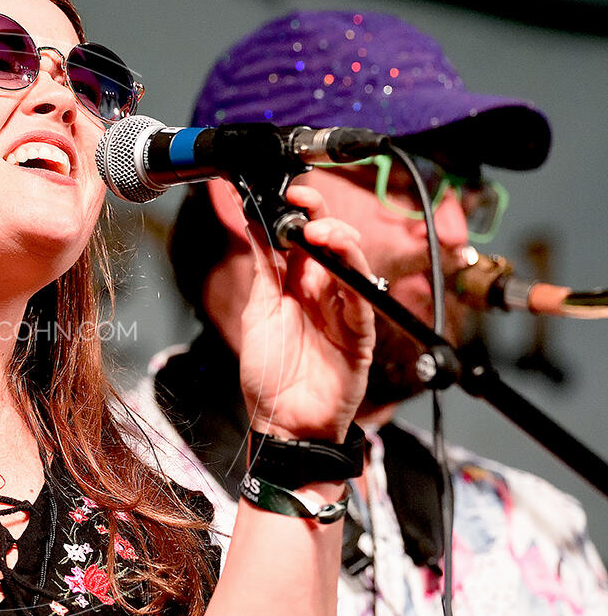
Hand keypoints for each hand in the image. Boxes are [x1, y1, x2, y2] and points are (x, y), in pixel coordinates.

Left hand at [238, 185, 375, 442]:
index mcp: (296, 283)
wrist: (282, 422)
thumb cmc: (269, 372)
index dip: (301, 211)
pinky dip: (357, 285)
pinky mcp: (358, 337)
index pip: (303, 237)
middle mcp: (322, 292)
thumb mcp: (259, 311)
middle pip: (332, 244)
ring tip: (322, 232)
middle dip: (323, 218)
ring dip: (341, 243)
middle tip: (306, 206)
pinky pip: (363, 305)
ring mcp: (343, 312)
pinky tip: (346, 270)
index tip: (290, 192)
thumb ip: (263, 268)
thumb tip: (253, 221)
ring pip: (352, 266)